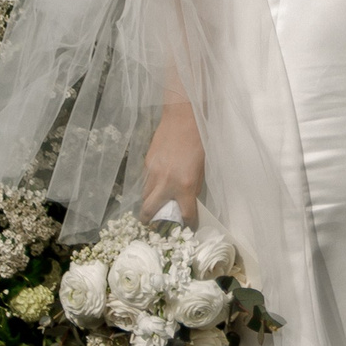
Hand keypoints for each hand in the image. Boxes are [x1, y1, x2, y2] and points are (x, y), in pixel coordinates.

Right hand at [139, 101, 203, 224]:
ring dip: (148, 203)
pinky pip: (145, 181)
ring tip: (153, 205)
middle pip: (150, 210)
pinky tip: (155, 182)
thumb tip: (188, 199)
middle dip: (149, 221)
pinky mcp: (146, 163)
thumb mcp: (201, 168)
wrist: (183, 118)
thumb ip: (194, 187)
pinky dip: (149, 186)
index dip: (188, 223)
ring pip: (144, 196)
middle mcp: (166, 183)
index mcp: (185, 186)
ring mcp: (153, 173)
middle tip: (152, 223)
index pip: (185, 214)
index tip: (188, 226)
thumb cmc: (198, 141)